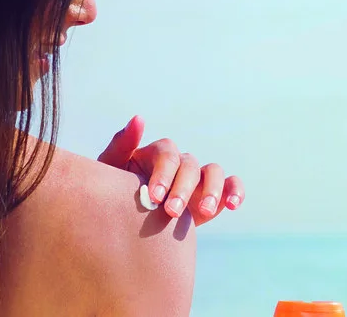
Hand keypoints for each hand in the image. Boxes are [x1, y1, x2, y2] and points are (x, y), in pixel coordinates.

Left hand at [97, 115, 244, 226]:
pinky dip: (235, 191)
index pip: (167, 154)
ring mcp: (198, 178)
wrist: (127, 228)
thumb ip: (121, 146)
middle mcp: (180, 163)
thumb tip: (139, 119)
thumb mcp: (111, 173)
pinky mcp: (213, 195)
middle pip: (190, 165)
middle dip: (183, 188)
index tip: (154, 197)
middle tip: (172, 212)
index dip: (163, 173)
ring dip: (212, 189)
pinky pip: (231, 185)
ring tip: (204, 211)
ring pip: (213, 171)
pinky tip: (233, 205)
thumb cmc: (113, 196)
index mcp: (157, 155)